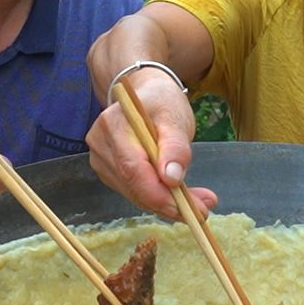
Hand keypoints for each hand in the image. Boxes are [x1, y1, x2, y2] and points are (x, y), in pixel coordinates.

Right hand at [85, 69, 216, 221]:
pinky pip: (133, 191)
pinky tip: (178, 195)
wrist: (146, 94)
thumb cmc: (162, 102)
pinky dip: (157, 197)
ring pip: (134, 193)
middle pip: (133, 185)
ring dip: (166, 203)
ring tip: (198, 202)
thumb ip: (175, 146)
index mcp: (114, 124)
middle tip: (203, 210)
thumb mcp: (175, 116)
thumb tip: (172, 178)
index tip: (190, 208)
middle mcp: (100, 143)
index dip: (159, 194)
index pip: (133, 168)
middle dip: (169, 203)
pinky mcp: (107, 170)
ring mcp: (100, 159)